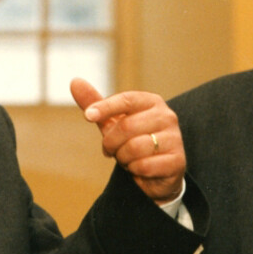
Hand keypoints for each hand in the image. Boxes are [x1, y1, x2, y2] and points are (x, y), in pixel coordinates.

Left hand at [70, 78, 185, 203]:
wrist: (157, 172)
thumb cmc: (133, 140)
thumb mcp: (112, 122)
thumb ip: (95, 103)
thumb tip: (74, 81)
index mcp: (152, 102)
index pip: (127, 99)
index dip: (105, 107)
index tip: (88, 116)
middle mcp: (167, 116)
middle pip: (126, 126)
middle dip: (111, 142)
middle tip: (110, 150)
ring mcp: (174, 138)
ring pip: (135, 148)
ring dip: (123, 158)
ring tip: (128, 159)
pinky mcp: (177, 160)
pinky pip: (144, 165)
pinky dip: (135, 170)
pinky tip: (139, 169)